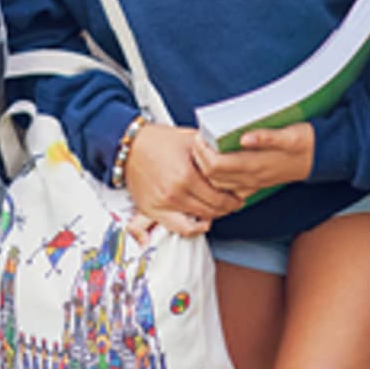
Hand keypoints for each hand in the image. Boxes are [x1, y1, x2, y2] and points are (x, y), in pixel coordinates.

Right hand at [123, 124, 241, 236]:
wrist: (131, 146)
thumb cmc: (159, 141)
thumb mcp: (191, 139)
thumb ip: (212, 151)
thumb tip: (232, 158)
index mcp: (186, 175)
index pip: (220, 197)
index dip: (233, 198)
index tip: (238, 196)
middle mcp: (175, 193)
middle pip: (212, 210)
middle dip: (227, 207)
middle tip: (232, 202)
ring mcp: (163, 204)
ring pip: (199, 220)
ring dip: (212, 215)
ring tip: (217, 208)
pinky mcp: (153, 211)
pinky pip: (179, 228)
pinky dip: (193, 227)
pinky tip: (200, 220)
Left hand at [191, 123, 314, 198]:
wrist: (318, 158)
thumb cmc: (303, 143)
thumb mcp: (288, 135)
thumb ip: (266, 136)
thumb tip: (244, 138)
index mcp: (255, 165)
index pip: (215, 166)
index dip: (202, 152)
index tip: (199, 137)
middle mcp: (251, 178)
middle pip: (211, 176)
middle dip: (199, 160)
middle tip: (197, 141)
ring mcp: (252, 183)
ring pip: (217, 185)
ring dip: (206, 169)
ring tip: (204, 150)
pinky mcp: (254, 184)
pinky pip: (228, 188)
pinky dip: (217, 179)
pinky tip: (216, 164)